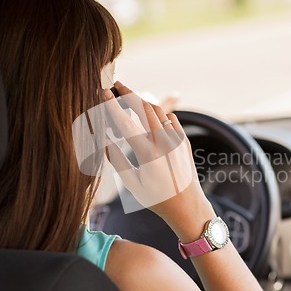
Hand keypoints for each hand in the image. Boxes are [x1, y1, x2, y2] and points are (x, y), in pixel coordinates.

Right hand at [103, 81, 214, 240]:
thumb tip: (105, 141)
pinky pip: (170, 119)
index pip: (125, 123)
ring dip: (142, 101)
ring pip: (158, 110)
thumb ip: (117, 161)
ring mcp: (176, 140)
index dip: (111, 105)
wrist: (188, 206)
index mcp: (147, 154)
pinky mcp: (184, 141)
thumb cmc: (157, 199)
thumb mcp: (132, 184)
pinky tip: (150, 114)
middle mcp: (163, 143)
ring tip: (129, 97)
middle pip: (143, 108)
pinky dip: (158, 113)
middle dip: (128, 93)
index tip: (102, 92)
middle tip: (116, 84)